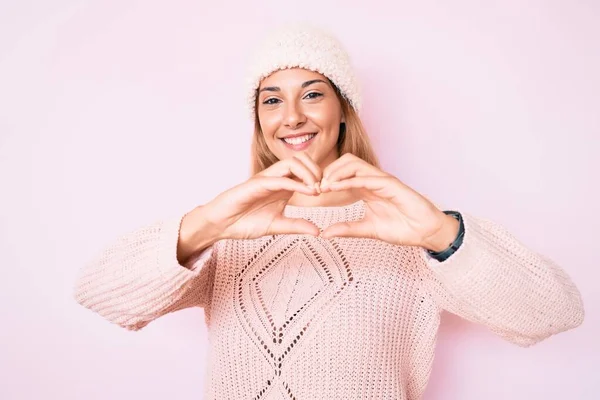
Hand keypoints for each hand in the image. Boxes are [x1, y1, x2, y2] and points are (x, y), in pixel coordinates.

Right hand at [199, 152, 323, 240]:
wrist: (220, 224)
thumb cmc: (244, 222)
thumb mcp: (277, 226)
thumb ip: (296, 226)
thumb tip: (318, 231)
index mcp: (282, 186)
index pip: (305, 169)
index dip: (320, 177)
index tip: (328, 192)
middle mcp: (275, 178)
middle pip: (301, 159)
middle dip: (317, 170)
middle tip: (324, 188)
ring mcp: (265, 179)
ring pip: (291, 163)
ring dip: (308, 173)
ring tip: (317, 189)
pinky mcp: (256, 184)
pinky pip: (279, 178)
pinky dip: (296, 184)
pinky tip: (308, 192)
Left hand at [319, 154, 458, 249]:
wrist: (425, 231)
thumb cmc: (402, 228)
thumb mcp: (367, 230)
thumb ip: (347, 229)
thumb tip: (325, 233)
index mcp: (366, 188)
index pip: (342, 174)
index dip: (325, 179)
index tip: (313, 192)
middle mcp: (372, 180)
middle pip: (345, 162)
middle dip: (327, 171)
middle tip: (316, 187)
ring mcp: (381, 180)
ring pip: (353, 163)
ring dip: (335, 172)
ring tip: (324, 186)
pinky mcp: (390, 183)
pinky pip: (366, 177)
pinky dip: (349, 180)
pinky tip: (336, 187)